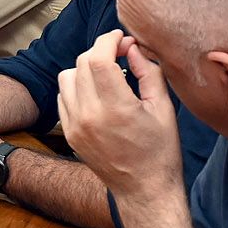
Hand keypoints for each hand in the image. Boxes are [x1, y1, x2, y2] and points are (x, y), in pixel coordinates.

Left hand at [57, 30, 182, 198]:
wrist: (143, 189)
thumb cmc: (161, 151)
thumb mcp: (164, 109)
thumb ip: (149, 73)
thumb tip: (133, 48)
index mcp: (116, 108)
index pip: (99, 58)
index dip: (109, 40)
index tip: (121, 38)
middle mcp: (89, 115)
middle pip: (82, 63)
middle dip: (100, 50)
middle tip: (120, 52)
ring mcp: (74, 124)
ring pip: (67, 77)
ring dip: (86, 67)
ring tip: (108, 74)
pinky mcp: (68, 132)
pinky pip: (63, 97)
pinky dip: (77, 86)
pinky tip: (97, 92)